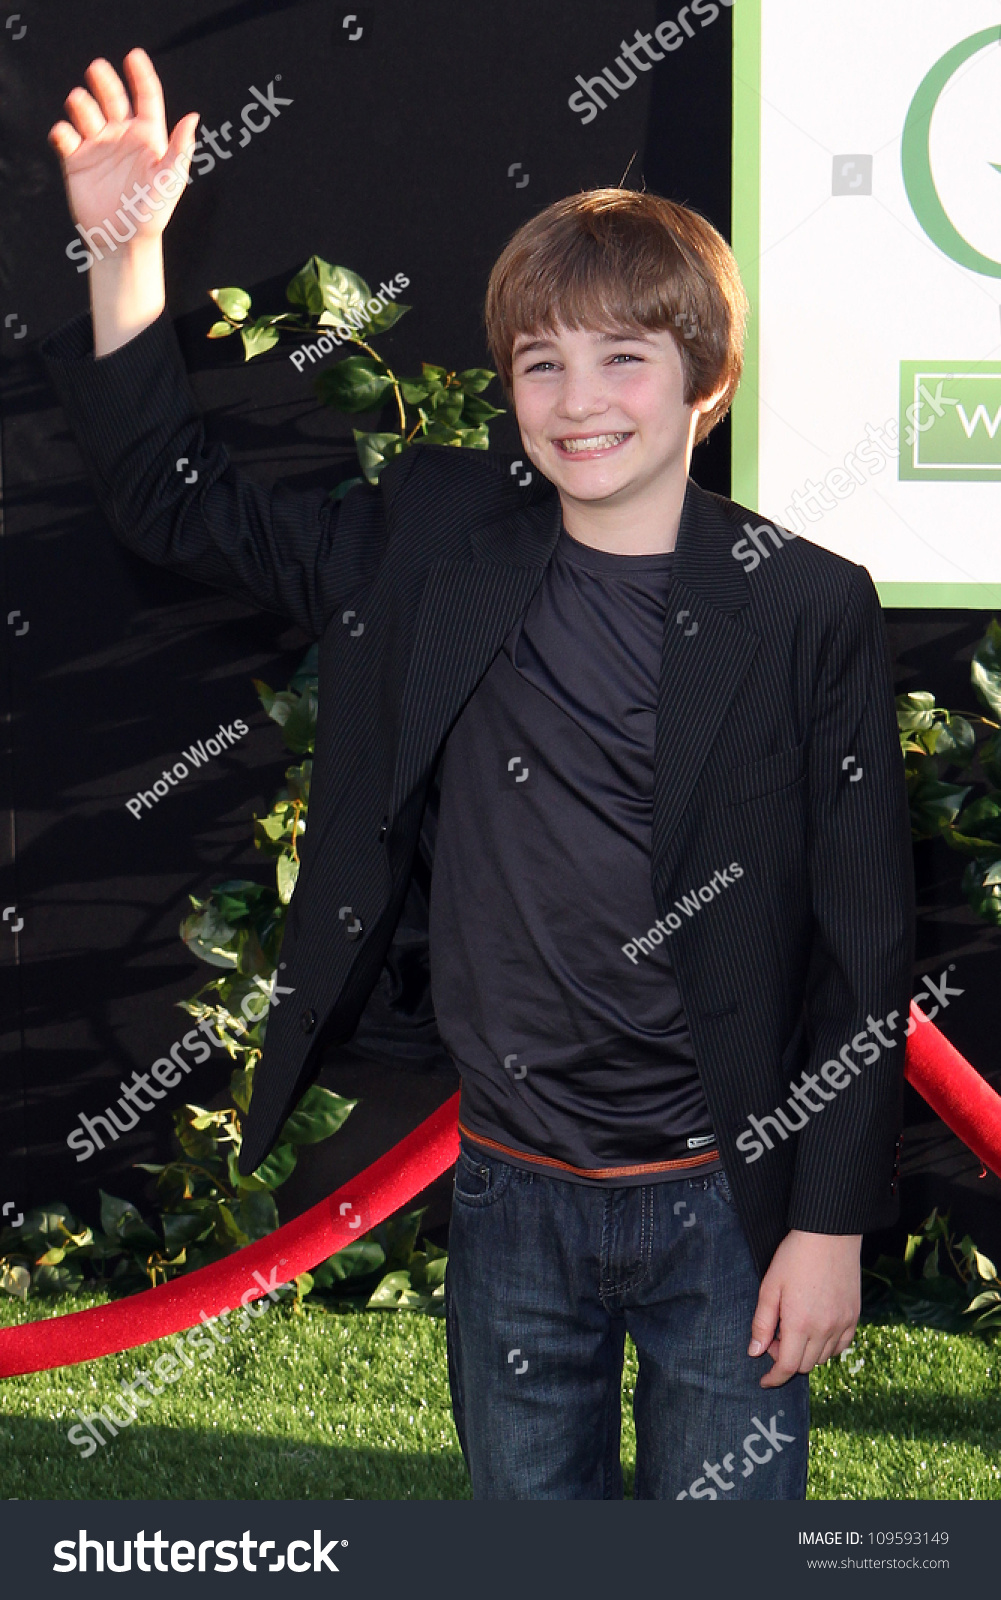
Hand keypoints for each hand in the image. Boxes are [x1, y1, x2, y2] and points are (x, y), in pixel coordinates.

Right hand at [48, 48, 197, 241]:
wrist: (123, 242)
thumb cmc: (152, 215)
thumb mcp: (170, 181)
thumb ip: (180, 149)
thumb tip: (193, 117)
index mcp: (148, 136)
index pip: (146, 97)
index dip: (142, 75)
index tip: (134, 56)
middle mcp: (122, 135)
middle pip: (112, 96)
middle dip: (104, 80)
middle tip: (97, 70)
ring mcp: (98, 146)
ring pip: (86, 111)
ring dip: (81, 103)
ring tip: (80, 105)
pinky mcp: (76, 160)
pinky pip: (65, 136)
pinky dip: (62, 131)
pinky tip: (65, 136)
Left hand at [748, 1229, 860, 1387]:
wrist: (830, 1234)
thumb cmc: (794, 1257)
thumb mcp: (769, 1287)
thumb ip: (762, 1323)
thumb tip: (755, 1352)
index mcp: (800, 1324)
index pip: (788, 1367)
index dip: (774, 1377)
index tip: (765, 1380)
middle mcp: (824, 1329)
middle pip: (805, 1365)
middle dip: (787, 1359)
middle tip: (776, 1337)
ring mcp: (842, 1324)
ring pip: (823, 1357)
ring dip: (806, 1353)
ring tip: (795, 1328)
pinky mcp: (854, 1317)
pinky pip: (841, 1346)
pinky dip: (827, 1346)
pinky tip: (816, 1329)